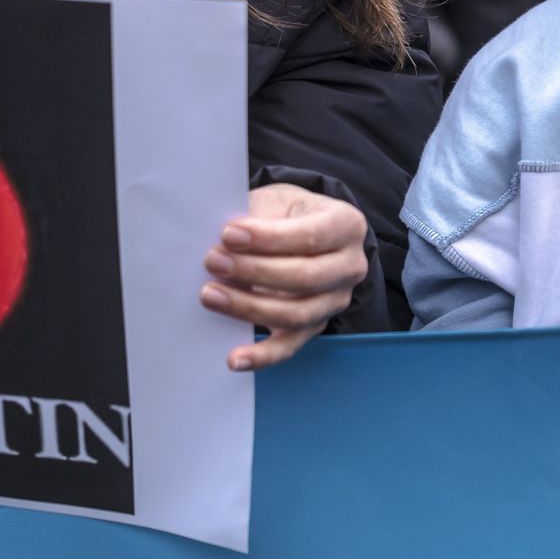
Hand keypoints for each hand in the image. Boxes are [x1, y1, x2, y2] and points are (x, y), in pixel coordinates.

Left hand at [199, 183, 369, 371]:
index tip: (228, 234)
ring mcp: (335, 300)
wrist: (302, 226)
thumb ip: (256, 217)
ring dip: (249, 309)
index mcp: (346, 225)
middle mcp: (350, 266)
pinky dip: (261, 355)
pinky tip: (234, 358)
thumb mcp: (277, 200)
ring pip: (296, 314)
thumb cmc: (286, 211)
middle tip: (212, 261)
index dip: (268, 238)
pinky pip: (290, 346)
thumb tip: (221, 243)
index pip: (309, 236)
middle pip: (305, 278)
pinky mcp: (315, 325)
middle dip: (254, 272)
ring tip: (210, 295)